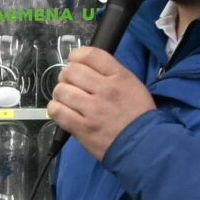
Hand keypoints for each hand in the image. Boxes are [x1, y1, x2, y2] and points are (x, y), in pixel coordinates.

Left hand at [47, 45, 157, 159]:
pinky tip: (61, 110)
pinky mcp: (82, 128)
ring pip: (61, 90)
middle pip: (71, 71)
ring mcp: (92, 109)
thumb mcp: (133, 85)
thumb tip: (87, 69)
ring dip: (60, 93)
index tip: (73, 62)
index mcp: (119, 76)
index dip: (76, 56)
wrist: (144, 144)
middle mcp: (104, 89)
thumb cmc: (139, 115)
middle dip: (66, 76)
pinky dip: (55, 108)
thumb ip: (111, 74)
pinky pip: (57, 111)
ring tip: (66, 99)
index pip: (90, 55)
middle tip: (70, 84)